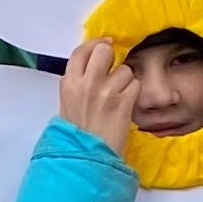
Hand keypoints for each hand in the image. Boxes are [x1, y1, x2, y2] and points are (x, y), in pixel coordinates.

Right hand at [56, 36, 140, 156]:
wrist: (87, 158)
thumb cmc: (77, 135)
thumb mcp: (66, 105)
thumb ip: (76, 82)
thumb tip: (89, 65)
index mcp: (69, 83)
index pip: (82, 51)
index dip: (95, 43)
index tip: (104, 44)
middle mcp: (87, 84)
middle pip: (104, 51)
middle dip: (111, 59)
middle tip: (113, 71)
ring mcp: (106, 92)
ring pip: (125, 69)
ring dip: (125, 81)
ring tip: (118, 98)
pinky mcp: (123, 103)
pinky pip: (135, 85)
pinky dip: (133, 94)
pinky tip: (125, 106)